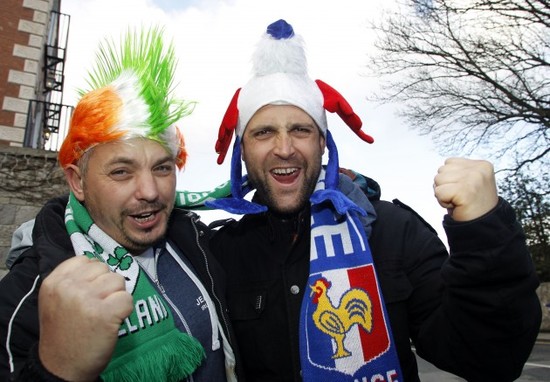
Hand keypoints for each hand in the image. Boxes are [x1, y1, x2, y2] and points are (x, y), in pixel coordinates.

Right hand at [38, 256, 132, 380]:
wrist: (61, 367)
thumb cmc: (64, 332)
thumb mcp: (55, 300)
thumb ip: (72, 280)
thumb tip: (99, 265)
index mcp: (54, 282)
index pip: (84, 260)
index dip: (93, 275)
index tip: (89, 293)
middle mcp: (69, 287)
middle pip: (104, 268)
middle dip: (106, 285)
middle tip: (97, 306)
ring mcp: (87, 299)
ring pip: (118, 281)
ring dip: (116, 296)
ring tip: (104, 313)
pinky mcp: (105, 313)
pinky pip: (128, 298)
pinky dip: (125, 310)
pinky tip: (113, 321)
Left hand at [433, 157, 498, 220]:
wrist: (484, 226)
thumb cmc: (473, 206)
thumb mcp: (468, 182)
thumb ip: (457, 172)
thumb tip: (440, 171)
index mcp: (481, 165)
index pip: (449, 162)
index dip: (450, 179)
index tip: (462, 190)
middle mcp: (478, 169)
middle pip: (441, 170)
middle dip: (445, 186)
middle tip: (459, 198)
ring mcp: (473, 179)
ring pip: (438, 180)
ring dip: (443, 194)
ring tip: (457, 201)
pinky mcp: (465, 191)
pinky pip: (438, 192)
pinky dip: (442, 202)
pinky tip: (455, 206)